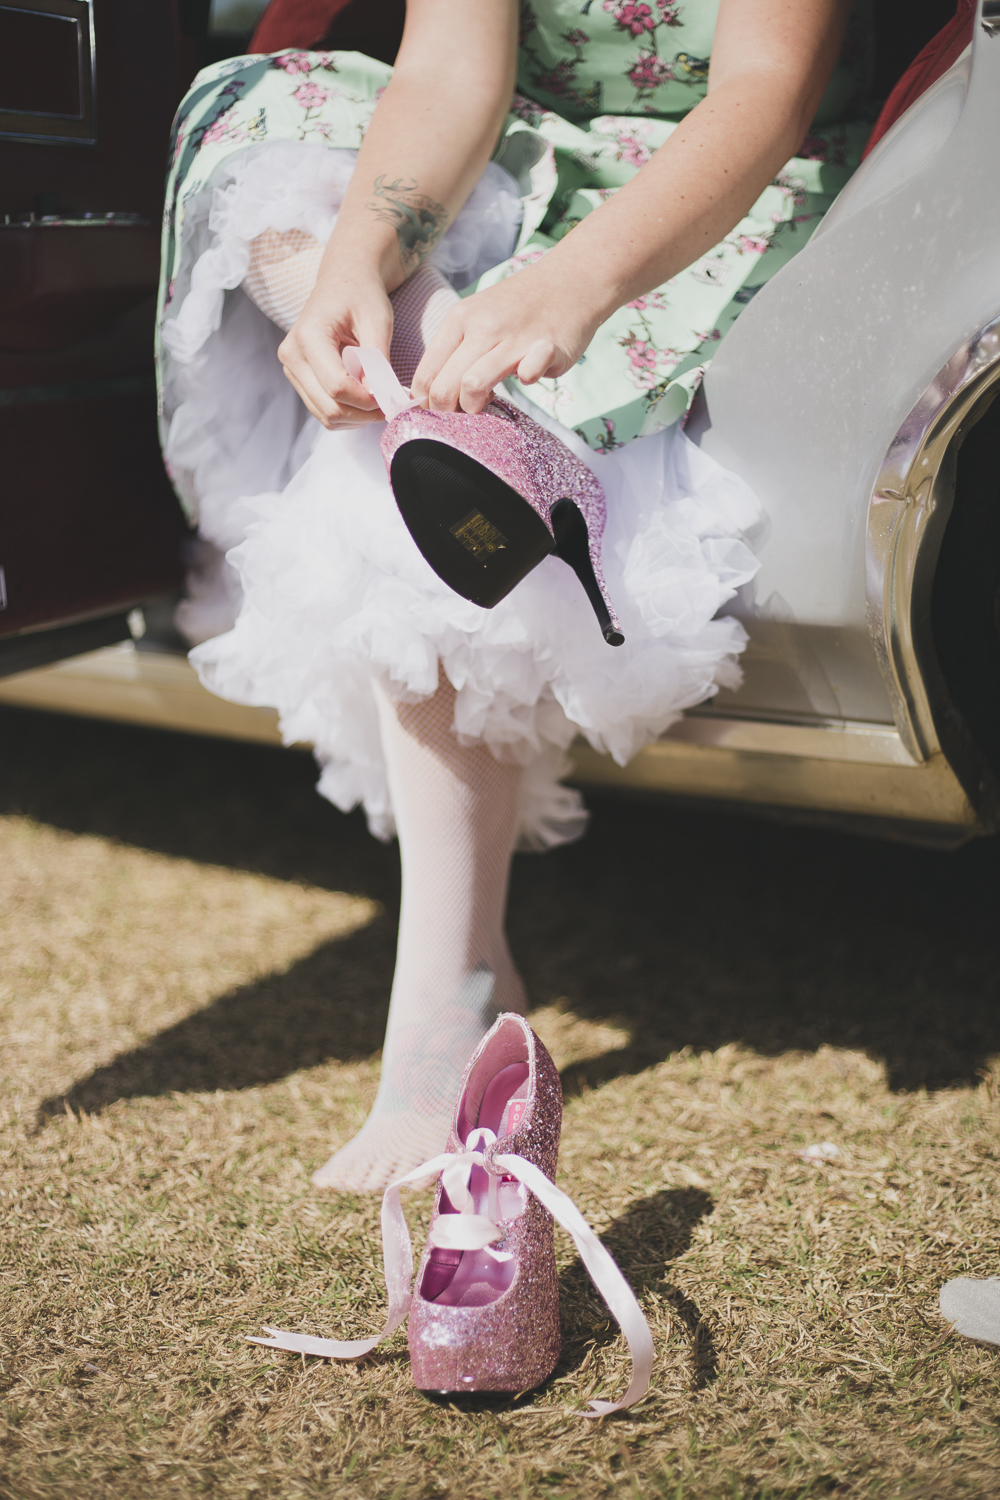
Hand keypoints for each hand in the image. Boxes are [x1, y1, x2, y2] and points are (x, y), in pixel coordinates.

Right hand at [277, 271, 393, 427]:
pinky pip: (323, 411)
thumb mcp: (377, 321)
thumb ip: (376, 360)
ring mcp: (292, 369)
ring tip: (379, 399)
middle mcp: (292, 355)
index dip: (368, 400)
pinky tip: (364, 397)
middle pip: (330, 408)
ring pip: (326, 415)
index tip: (392, 397)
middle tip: (390, 405)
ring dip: (357, 417)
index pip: (337, 387)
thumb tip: (379, 398)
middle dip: (364, 413)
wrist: (343, 282)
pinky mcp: (298, 378)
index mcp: (308, 336)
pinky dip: (348, 413)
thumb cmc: (361, 295)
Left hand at [410, 258, 599, 414]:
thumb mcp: (477, 318)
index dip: (427, 404)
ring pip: (472, 385)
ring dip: (476, 408)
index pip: (425, 375)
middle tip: (464, 413)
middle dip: (448, 413)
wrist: (569, 281)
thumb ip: (455, 351)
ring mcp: (514, 337)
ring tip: (489, 402)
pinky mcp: (547, 347)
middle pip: (444, 388)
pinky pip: (529, 373)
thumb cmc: (518, 309)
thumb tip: (431, 395)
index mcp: (459, 319)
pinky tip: (528, 375)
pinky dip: (527, 381)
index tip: (441, 413)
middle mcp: (482, 326)